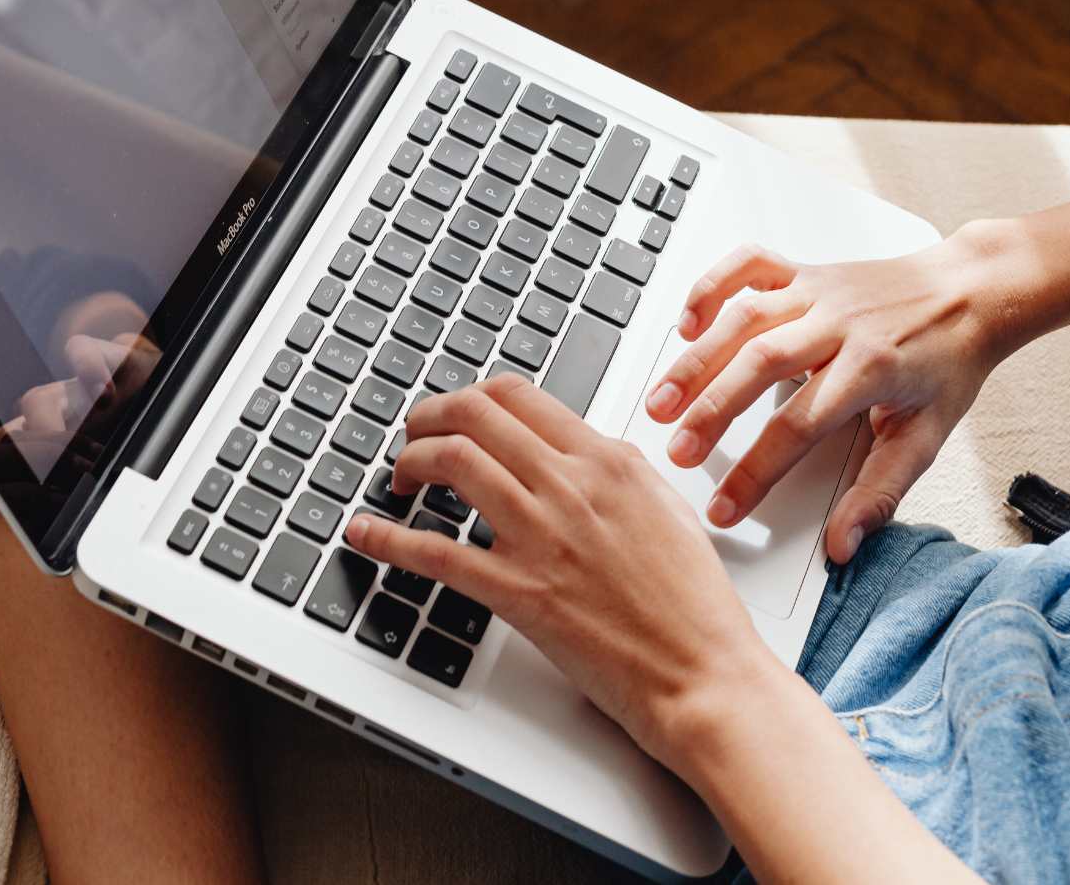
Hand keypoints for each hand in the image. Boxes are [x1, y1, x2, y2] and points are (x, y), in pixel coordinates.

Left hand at [349, 376, 786, 770]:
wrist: (703, 673)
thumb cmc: (694, 605)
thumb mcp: (667, 510)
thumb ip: (617, 473)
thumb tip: (575, 454)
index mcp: (608, 461)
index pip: (518, 396)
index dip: (470, 398)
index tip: (456, 417)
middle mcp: (571, 486)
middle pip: (473, 413)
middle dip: (428, 418)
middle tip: (414, 438)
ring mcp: (542, 536)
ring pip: (451, 461)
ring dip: (410, 461)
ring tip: (400, 479)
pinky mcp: (519, 592)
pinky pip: (434, 552)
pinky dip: (387, 538)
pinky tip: (365, 534)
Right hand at [644, 242, 1006, 563]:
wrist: (973, 291)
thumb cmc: (948, 361)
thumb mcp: (926, 437)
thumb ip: (880, 493)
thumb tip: (843, 544)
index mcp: (870, 368)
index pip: (798, 427)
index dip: (755, 471)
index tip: (725, 507)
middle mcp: (838, 323)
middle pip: (758, 364)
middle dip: (710, 411)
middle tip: (677, 452)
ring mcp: (818, 291)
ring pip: (743, 317)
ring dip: (696, 359)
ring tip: (662, 399)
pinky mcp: (806, 271)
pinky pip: (749, 265)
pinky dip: (712, 286)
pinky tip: (688, 323)